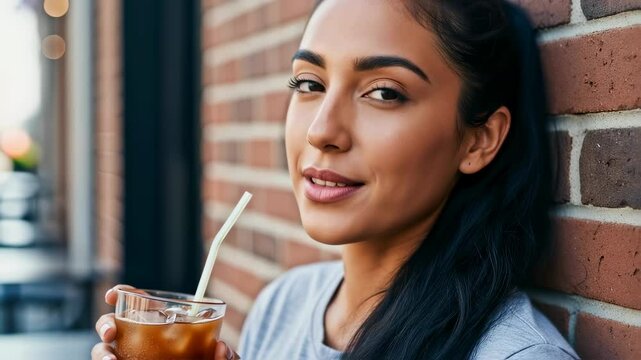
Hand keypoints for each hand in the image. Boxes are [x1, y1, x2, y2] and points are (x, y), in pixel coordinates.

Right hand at [91, 285, 239, 359]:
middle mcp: (139, 337)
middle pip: (113, 324)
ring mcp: (130, 355)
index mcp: (160, 322)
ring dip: (101, 353)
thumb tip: (222, 347)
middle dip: (105, 325)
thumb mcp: (218, 355)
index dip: (123, 293)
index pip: (137, 301)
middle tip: (111, 333)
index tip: (113, 294)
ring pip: (104, 350)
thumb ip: (226, 353)